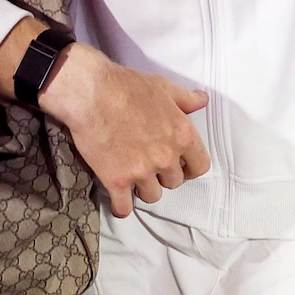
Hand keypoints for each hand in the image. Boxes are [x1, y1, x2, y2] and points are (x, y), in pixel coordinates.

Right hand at [37, 42, 210, 217]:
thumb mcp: (163, 87)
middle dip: (163, 175)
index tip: (180, 166)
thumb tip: (202, 101)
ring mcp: (142, 171)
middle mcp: (166, 157)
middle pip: (174, 182)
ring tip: (132, 176)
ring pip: (151, 196)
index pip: (200, 166)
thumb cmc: (127, 86)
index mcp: (182, 135)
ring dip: (143, 188)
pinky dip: (121, 206)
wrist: (91, 93)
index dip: (190, 168)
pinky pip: (124, 207)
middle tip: (149, 164)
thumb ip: (185, 99)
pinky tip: (118, 197)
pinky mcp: (117, 180)